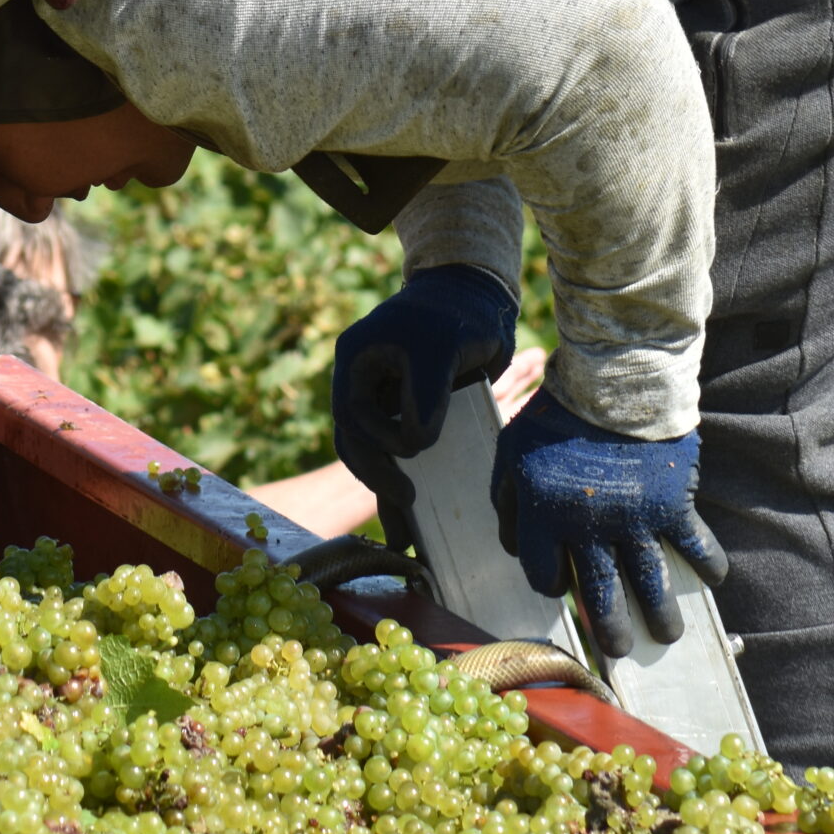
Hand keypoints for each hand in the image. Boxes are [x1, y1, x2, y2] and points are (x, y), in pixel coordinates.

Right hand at [331, 265, 516, 541]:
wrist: (481, 297)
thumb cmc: (455, 315)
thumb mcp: (439, 349)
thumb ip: (424, 394)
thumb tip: (415, 444)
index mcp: (356, 362)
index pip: (352, 416)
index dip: (377, 446)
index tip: (411, 462)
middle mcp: (365, 382)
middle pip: (359, 442)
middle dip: (379, 479)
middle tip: (407, 509)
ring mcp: (387, 398)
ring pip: (378, 452)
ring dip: (390, 489)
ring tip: (405, 536)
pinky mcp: (413, 411)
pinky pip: (404, 451)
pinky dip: (411, 479)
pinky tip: (419, 516)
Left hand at [490, 391, 727, 656]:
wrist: (611, 386)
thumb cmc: (556, 418)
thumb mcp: (511, 455)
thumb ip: (508, 502)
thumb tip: (514, 544)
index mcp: (545, 518)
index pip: (545, 573)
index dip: (551, 583)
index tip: (562, 586)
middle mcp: (590, 530)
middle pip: (599, 592)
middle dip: (609, 626)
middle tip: (619, 650)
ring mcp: (636, 521)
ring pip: (649, 582)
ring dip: (659, 613)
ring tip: (667, 636)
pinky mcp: (673, 506)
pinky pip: (694, 545)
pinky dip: (707, 564)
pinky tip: (713, 580)